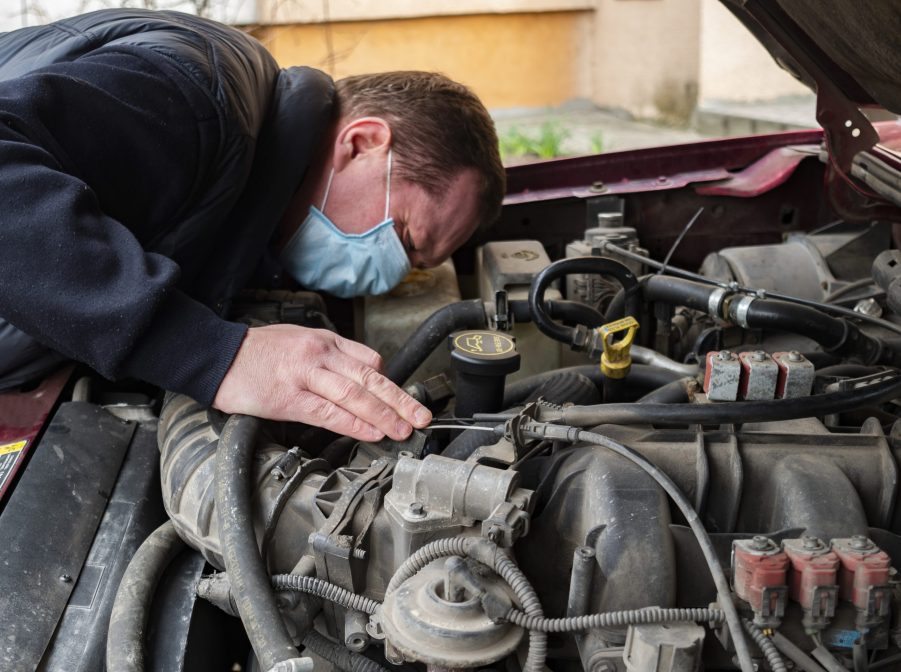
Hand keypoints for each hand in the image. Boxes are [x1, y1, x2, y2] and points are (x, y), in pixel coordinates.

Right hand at [213, 324, 431, 440]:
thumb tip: (355, 379)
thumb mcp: (298, 342)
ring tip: (403, 430)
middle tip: (422, 417)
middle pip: (371, 378)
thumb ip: (327, 359)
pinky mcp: (289, 397)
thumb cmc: (255, 353)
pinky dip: (354, 424)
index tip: (404, 400)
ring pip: (355, 395)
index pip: (369, 360)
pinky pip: (329, 412)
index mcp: (324, 341)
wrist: (216, 355)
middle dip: (400, 400)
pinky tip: (371, 433)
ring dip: (384, 415)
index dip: (390, 383)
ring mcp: (305, 374)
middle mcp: (320, 354)